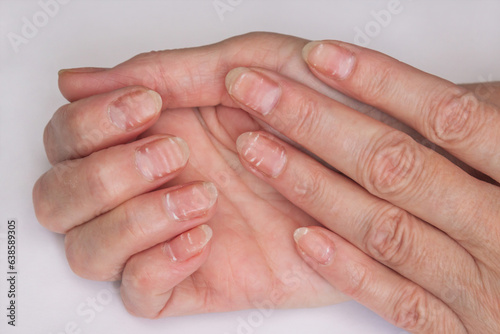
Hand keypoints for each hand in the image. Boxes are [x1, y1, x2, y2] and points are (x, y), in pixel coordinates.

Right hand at [34, 33, 357, 317]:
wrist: (375, 173)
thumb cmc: (321, 113)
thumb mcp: (250, 65)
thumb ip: (168, 71)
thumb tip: (78, 79)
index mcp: (154, 133)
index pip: (66, 139)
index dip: (87, 124)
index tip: (145, 108)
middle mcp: (152, 186)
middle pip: (59, 197)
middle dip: (101, 174)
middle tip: (169, 152)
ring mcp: (171, 236)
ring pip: (86, 250)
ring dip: (128, 219)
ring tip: (200, 194)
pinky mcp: (200, 280)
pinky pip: (138, 293)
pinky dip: (157, 262)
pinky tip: (205, 234)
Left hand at [224, 40, 499, 332]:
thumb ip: (488, 130)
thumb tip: (431, 94)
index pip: (446, 119)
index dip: (378, 83)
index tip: (318, 57)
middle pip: (394, 166)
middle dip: (315, 124)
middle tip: (256, 93)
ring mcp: (483, 289)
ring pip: (384, 229)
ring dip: (312, 186)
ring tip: (257, 150)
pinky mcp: (463, 331)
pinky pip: (401, 303)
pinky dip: (350, 270)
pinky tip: (302, 237)